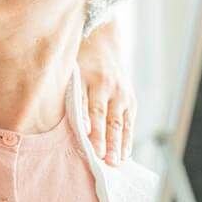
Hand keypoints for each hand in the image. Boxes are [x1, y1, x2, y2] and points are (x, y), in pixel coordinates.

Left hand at [77, 22, 135, 165]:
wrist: (102, 38)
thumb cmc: (79, 57)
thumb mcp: (70, 69)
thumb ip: (71, 94)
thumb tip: (73, 124)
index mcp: (92, 79)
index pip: (92, 109)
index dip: (91, 129)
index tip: (90, 148)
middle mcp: (111, 87)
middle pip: (109, 119)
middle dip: (108, 142)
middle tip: (105, 162)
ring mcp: (123, 93)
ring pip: (122, 123)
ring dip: (120, 144)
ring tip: (116, 163)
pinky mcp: (130, 98)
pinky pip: (129, 122)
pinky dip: (127, 138)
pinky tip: (124, 154)